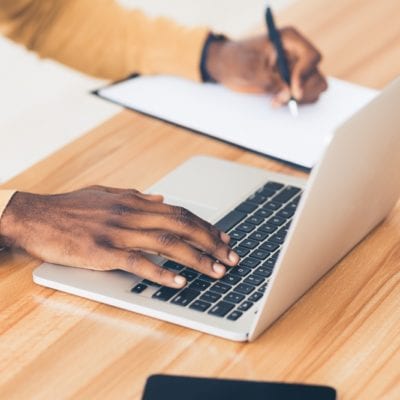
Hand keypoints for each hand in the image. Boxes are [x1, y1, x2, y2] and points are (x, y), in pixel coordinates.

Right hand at [0, 186, 238, 287]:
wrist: (36, 216)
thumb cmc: (71, 207)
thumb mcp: (107, 194)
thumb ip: (136, 196)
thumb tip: (161, 198)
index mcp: (134, 202)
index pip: (180, 212)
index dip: (205, 225)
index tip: (223, 238)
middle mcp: (131, 214)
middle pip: (181, 226)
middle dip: (211, 242)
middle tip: (230, 257)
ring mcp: (118, 233)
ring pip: (167, 243)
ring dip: (196, 258)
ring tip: (216, 271)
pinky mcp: (103, 252)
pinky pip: (138, 262)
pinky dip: (161, 272)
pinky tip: (179, 281)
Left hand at [206, 27, 327, 105]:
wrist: (225, 67)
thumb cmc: (235, 61)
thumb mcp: (249, 69)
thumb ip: (271, 80)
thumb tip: (289, 93)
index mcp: (289, 40)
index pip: (312, 57)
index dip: (305, 75)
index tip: (293, 90)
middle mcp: (297, 54)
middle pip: (316, 75)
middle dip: (301, 91)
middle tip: (280, 99)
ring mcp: (296, 69)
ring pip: (316, 87)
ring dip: (300, 98)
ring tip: (277, 100)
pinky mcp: (292, 83)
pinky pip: (305, 96)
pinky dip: (294, 102)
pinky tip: (276, 102)